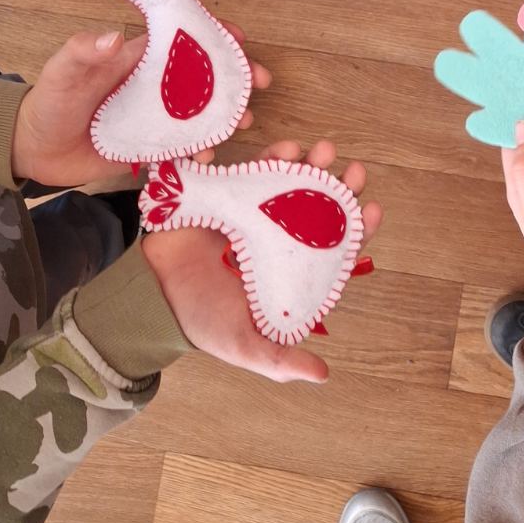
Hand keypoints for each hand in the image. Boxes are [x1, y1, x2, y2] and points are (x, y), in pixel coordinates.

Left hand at [11, 26, 269, 187]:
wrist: (38, 150)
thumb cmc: (51, 101)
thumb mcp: (63, 71)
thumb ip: (84, 52)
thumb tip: (115, 37)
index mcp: (141, 57)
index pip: (184, 37)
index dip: (214, 33)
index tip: (241, 36)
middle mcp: (156, 86)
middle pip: (204, 75)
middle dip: (236, 76)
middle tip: (258, 84)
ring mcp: (158, 118)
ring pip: (202, 113)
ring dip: (226, 115)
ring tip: (242, 122)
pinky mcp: (154, 149)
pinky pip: (185, 149)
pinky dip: (202, 152)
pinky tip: (208, 159)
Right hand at [142, 140, 381, 382]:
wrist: (151, 294)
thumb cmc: (201, 321)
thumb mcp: (244, 345)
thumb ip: (279, 361)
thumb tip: (323, 374)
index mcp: (290, 274)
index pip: (334, 249)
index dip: (356, 230)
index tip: (372, 209)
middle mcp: (278, 242)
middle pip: (319, 210)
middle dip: (340, 189)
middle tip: (355, 171)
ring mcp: (255, 216)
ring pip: (291, 185)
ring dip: (311, 165)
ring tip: (324, 149)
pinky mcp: (230, 196)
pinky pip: (254, 172)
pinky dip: (270, 157)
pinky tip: (286, 148)